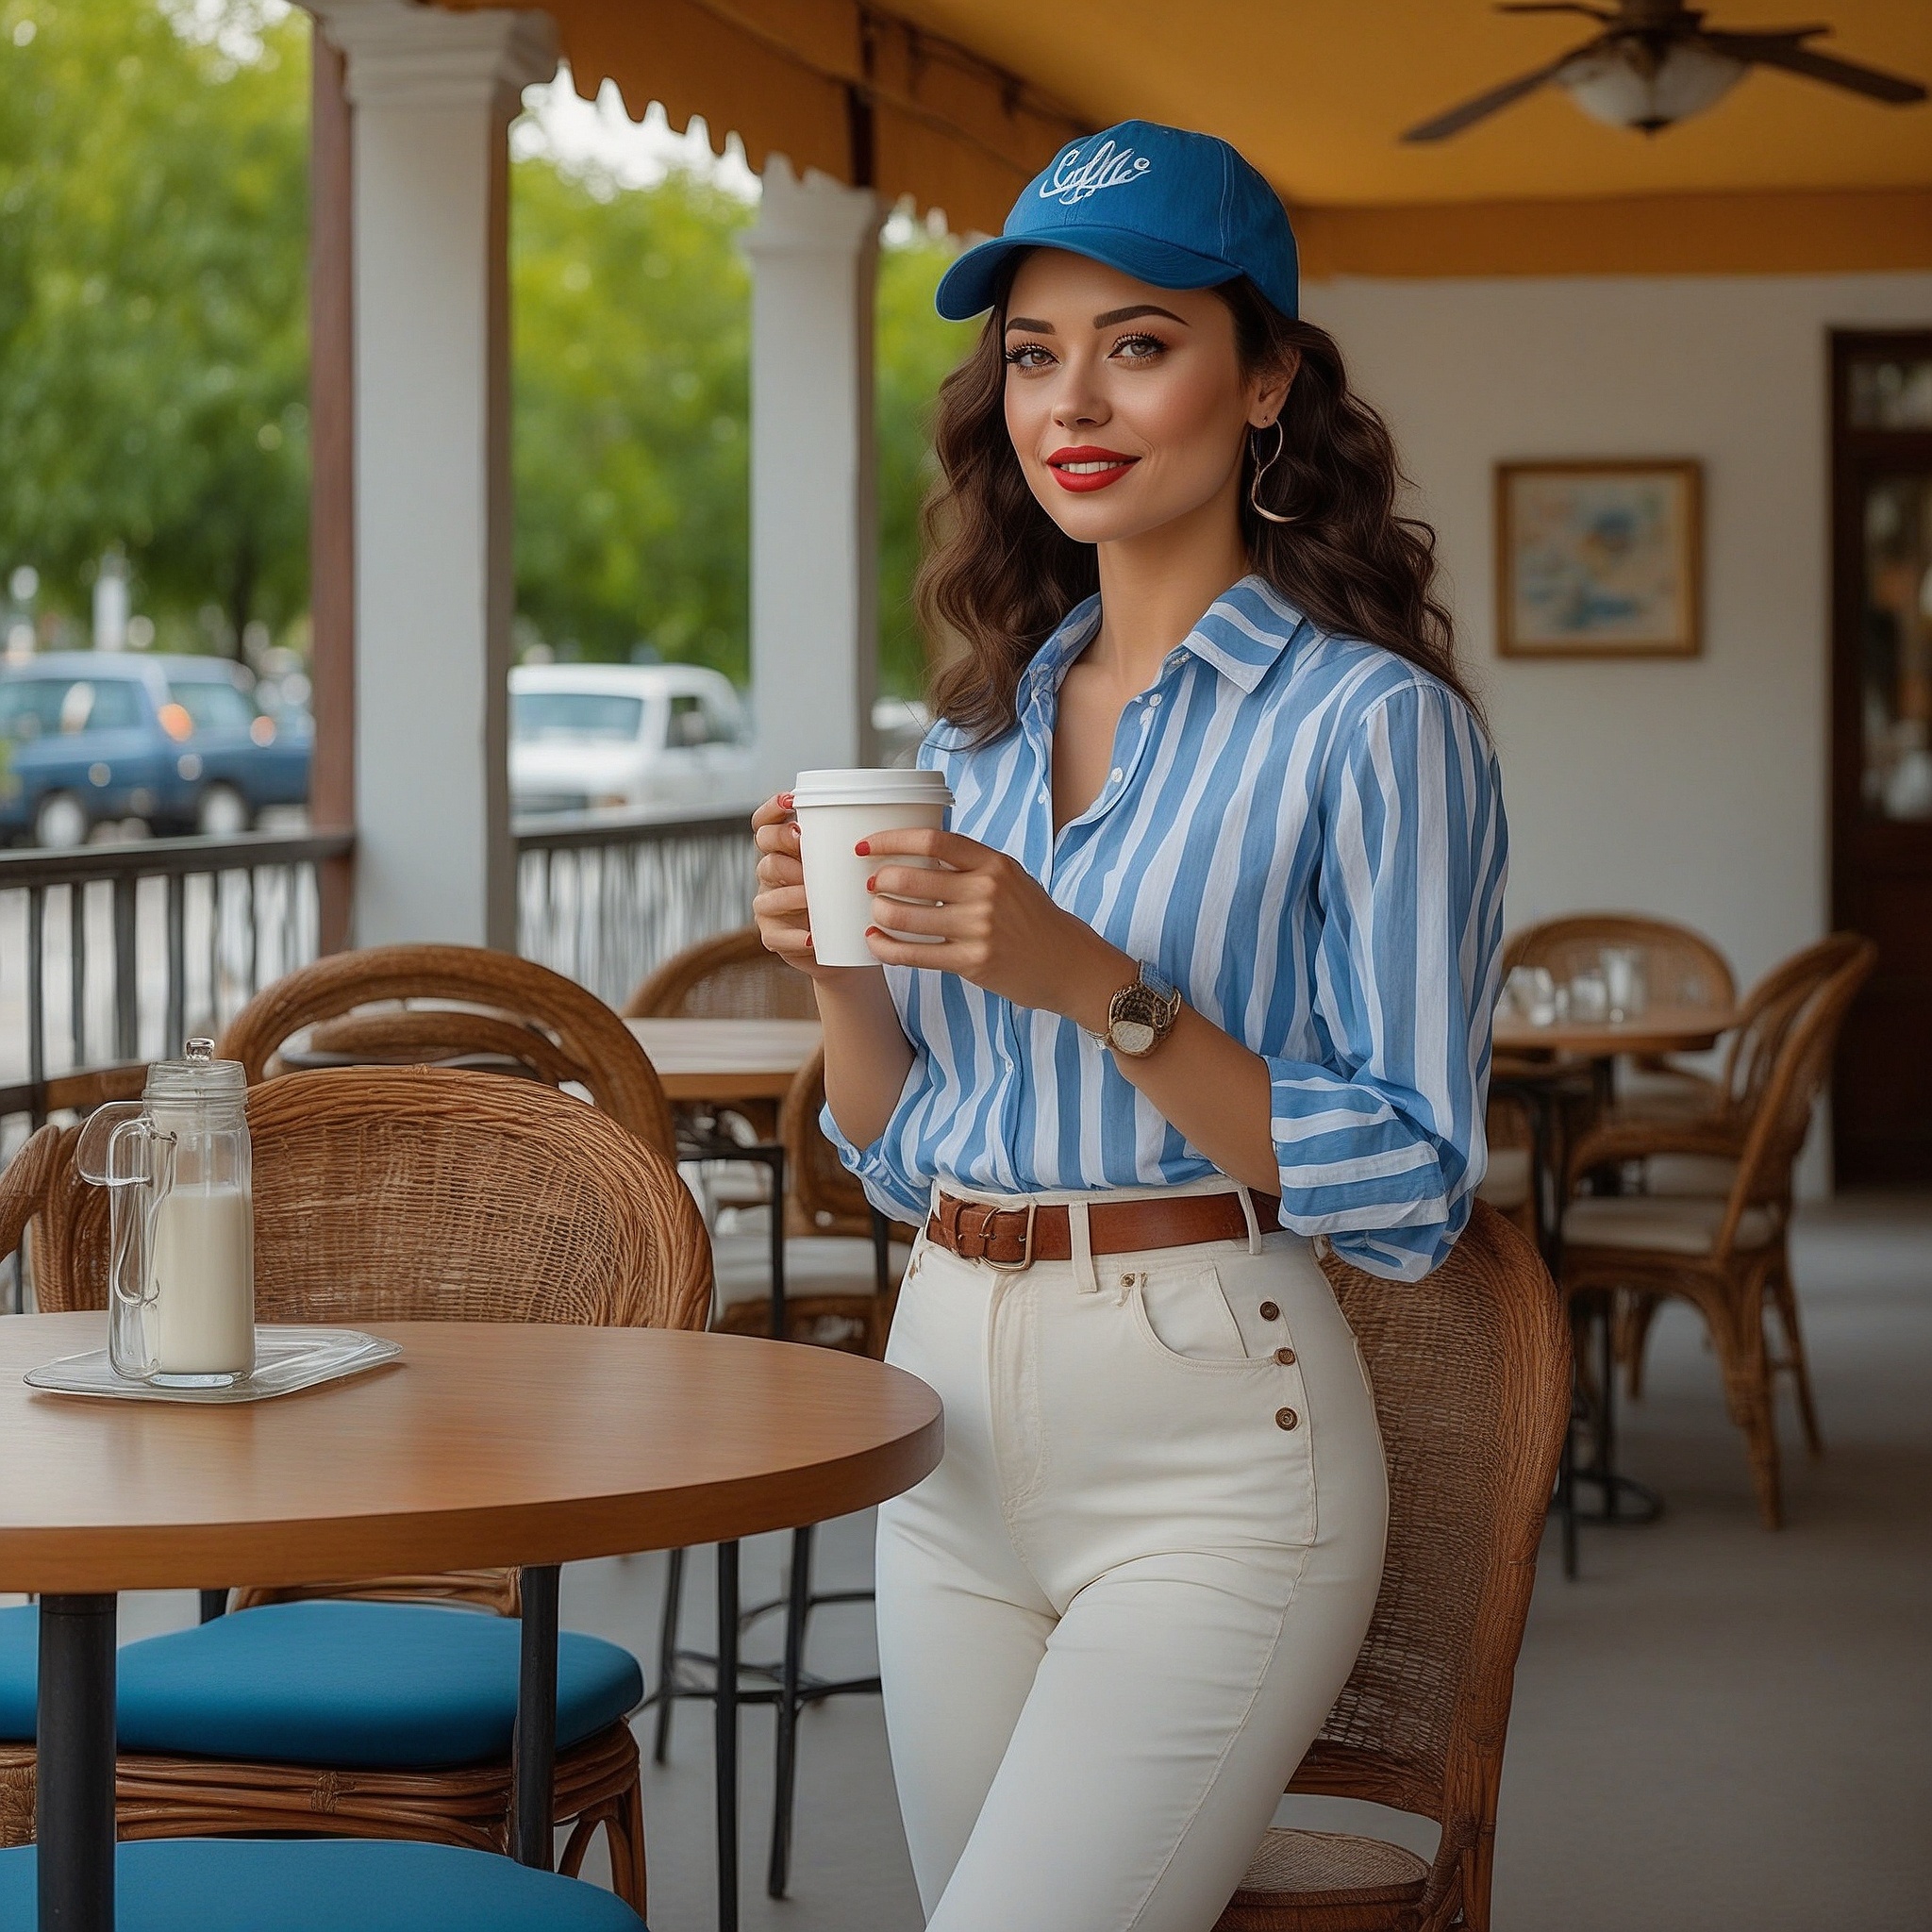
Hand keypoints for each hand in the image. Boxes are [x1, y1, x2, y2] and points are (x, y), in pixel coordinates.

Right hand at [750, 792, 870, 982]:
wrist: (849, 947)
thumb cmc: (852, 899)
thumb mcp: (855, 868)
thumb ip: (860, 846)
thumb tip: (896, 817)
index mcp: (787, 852)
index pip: (766, 824)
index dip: (772, 808)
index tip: (792, 800)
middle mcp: (773, 874)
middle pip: (764, 848)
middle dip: (781, 840)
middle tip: (803, 842)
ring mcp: (770, 905)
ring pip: (767, 892)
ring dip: (789, 890)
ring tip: (810, 893)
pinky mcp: (773, 936)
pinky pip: (775, 935)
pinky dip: (794, 936)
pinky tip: (812, 937)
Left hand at [859, 828, 1131, 1027]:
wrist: (1068, 962)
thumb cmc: (1034, 918)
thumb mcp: (1011, 877)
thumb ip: (971, 866)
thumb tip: (916, 857)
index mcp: (993, 863)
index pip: (932, 840)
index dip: (891, 840)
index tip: (865, 845)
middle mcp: (985, 892)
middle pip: (911, 878)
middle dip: (880, 881)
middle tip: (871, 885)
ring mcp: (978, 928)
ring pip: (906, 916)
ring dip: (880, 913)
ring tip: (876, 913)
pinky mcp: (972, 962)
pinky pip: (914, 953)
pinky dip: (886, 947)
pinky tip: (876, 940)